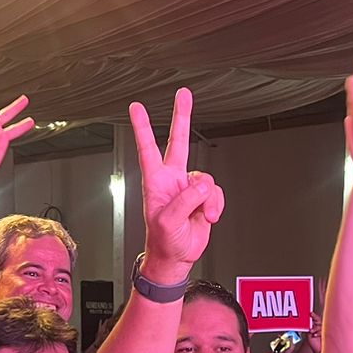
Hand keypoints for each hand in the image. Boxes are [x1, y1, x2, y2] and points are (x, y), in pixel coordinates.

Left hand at [129, 88, 222, 276]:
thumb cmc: (164, 241)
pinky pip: (217, 193)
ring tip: (202, 215)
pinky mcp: (204, 198)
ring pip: (206, 179)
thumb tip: (203, 184)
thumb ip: (186, 199)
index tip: (136, 107)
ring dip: (208, 199)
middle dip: (182, 117)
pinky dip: (216, 206)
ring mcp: (189, 188)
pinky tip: (209, 217)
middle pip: (178, 141)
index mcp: (156, 182)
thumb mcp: (168, 221)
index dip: (143, 127)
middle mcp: (173, 180)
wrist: (177, 257)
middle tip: (183, 95)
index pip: (148, 149)